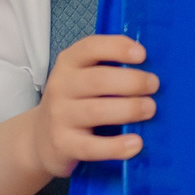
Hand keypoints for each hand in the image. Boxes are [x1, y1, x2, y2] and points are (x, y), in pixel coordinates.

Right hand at [28, 34, 156, 177]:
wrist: (40, 138)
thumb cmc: (74, 103)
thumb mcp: (82, 78)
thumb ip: (108, 70)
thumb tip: (151, 71)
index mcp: (69, 63)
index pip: (90, 48)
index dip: (117, 48)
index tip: (142, 55)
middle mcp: (61, 86)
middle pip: (98, 80)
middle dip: (131, 81)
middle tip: (154, 86)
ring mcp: (60, 116)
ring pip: (96, 111)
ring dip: (128, 109)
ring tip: (150, 109)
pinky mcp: (63, 144)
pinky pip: (92, 146)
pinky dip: (116, 146)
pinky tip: (135, 144)